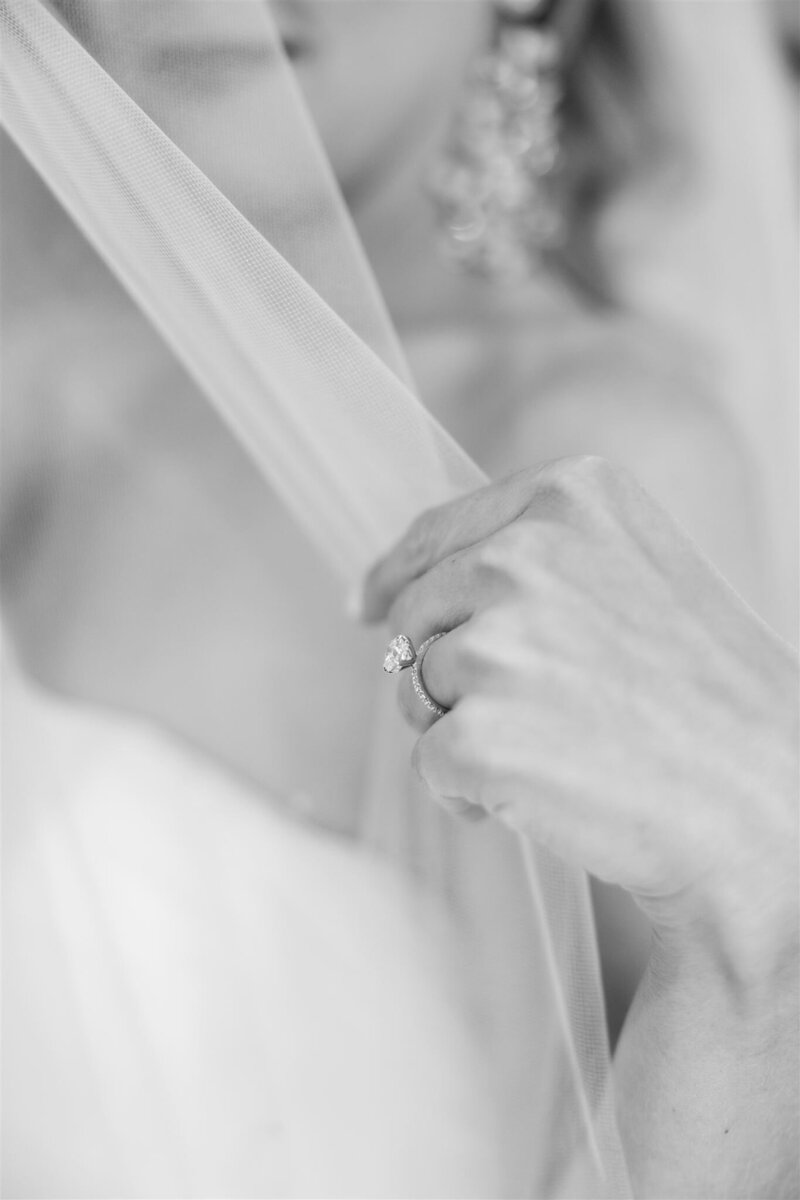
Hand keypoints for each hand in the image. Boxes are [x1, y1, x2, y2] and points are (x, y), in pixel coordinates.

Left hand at [364, 457, 797, 980]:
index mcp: (572, 496)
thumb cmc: (710, 699)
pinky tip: (545, 795)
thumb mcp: (637, 572)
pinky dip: (468, 792)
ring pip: (415, 689)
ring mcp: (499, 643)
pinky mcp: (480, 733)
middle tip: (539, 713)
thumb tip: (405, 585)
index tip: (365, 604)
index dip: (396, 576)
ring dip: (463, 729)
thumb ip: (539, 554)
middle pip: (417, 615)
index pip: (437, 533)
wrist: (769, 805)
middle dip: (446, 668)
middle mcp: (526, 554)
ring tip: (560, 750)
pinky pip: (429, 762)